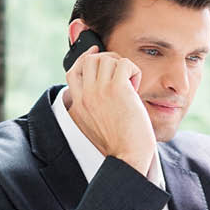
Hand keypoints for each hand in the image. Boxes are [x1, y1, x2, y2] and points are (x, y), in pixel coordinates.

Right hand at [65, 45, 155, 175]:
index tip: (95, 52)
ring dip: (122, 66)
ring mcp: (99, 91)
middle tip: (121, 72)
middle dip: (107, 60)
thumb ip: (92, 107)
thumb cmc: (118, 146)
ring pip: (107, 59)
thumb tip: (103, 87)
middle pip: (90, 60)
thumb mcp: (94, 126)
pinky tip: (136, 87)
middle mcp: (84, 97)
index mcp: (77, 106)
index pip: (73, 72)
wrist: (127, 157)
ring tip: (130, 84)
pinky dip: (134, 71)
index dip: (85, 58)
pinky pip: (125, 64)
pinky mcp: (117, 89)